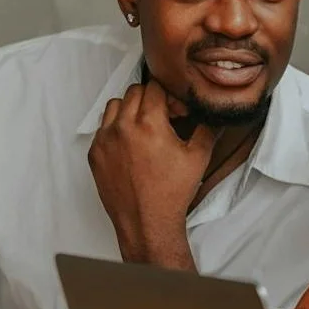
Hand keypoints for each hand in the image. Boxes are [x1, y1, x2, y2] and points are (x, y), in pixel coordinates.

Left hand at [88, 82, 215, 268]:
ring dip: (130, 109)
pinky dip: (116, 128)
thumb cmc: (171, 193)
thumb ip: (207, 129)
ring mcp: (105, 140)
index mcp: (149, 123)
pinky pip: (102, 128)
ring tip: (143, 127)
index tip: (176, 109)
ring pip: (114, 105)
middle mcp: (123, 127)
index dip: (169, 95)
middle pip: (134, 91)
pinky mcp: (95, 154)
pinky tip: (130, 144)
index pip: (154, 86)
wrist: (146, 221)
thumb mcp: (198, 157)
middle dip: (150, 98)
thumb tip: (213, 115)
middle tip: (163, 116)